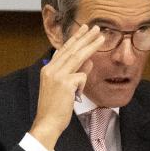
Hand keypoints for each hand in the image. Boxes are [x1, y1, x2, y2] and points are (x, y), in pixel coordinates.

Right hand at [30, 24, 103, 150]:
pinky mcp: (65, 83)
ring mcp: (57, 75)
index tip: (84, 29)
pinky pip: (82, 77)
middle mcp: (51, 69)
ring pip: (78, 57)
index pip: (64, 49)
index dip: (75, 38)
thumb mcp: (65, 88)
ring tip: (102, 38)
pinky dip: (82, 85)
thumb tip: (89, 61)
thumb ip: (76, 73)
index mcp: (48, 69)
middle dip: (85, 37)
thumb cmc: (56, 107)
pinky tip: (74, 95)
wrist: (47, 122)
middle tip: (95, 27)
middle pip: (72, 49)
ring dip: (91, 46)